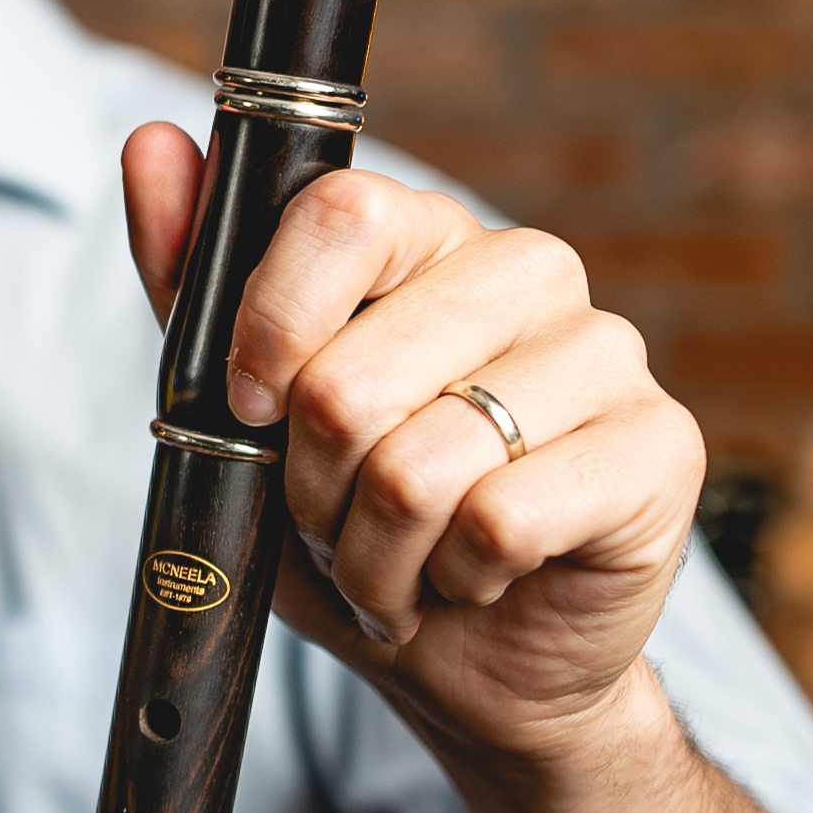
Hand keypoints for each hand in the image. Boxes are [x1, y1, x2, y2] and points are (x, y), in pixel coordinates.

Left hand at [123, 122, 705, 767]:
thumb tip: (150, 144)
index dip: (270, 331)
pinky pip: (500, 520)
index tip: (250, 410)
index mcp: (428, 238)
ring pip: (421, 465)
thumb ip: (194, 286)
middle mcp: (528, 270)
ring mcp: (607, 352)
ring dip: (376, 552)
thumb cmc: (354, 528)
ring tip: (400, 563)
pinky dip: (454, 579)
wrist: (465, 668)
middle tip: (339, 521)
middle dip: (315, 488)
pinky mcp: (661, 448)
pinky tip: (475, 578)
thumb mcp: (244, 419)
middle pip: (354, 374)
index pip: (340, 215)